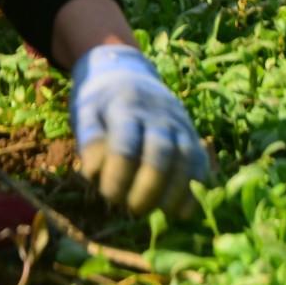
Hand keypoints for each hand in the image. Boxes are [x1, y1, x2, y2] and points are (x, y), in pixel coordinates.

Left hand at [71, 44, 209, 217]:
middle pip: (160, 154)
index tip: (108, 195)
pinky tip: (182, 212)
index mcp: (125, 107)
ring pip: (185, 158)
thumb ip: (89, 139)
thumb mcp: (86, 111)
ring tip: (158, 213)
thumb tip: (94, 172)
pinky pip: (200, 162)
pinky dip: (194, 189)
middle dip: (148, 188)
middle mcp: (157, 114)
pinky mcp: (192, 134)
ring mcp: (178, 123)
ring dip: (174, 192)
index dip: (118, 177)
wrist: (127, 71)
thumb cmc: (102, 102)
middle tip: (133, 208)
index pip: (125, 146)